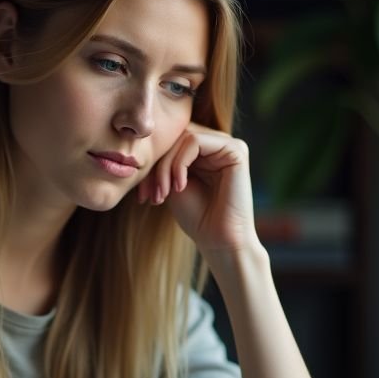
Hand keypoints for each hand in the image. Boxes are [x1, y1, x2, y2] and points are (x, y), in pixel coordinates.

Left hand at [137, 123, 257, 256]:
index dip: (153, 162)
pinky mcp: (236, 150)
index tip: (142, 194)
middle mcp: (219, 144)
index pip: (172, 140)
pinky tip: (179, 187)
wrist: (219, 241)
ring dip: (165, 167)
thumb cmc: (197, 217)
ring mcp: (229, 144)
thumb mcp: (171, 183)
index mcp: (206, 151)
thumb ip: (164, 159)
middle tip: (149, 194)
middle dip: (157, 165)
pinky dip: (179, 164)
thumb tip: (145, 140)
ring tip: (162, 194)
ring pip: (183, 137)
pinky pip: (195, 142)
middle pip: (176, 136)